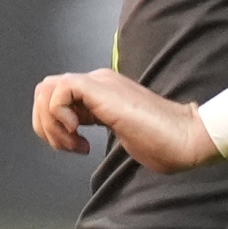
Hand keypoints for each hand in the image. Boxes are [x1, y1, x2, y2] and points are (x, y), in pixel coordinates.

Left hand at [32, 68, 217, 172]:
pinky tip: (80, 134)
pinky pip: (60, 91)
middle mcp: (97, 81)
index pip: (55, 95)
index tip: (76, 147)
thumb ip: (100, 123)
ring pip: (47, 88)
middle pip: (44, 89)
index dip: (54, 126)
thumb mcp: (120, 130)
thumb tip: (78, 134)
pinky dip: (59, 116)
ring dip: (51, 122)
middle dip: (46, 124)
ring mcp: (99, 82)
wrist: (183, 137)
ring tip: (75, 142)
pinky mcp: (101, 89)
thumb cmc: (161, 141)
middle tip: (71, 146)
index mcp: (100, 91)